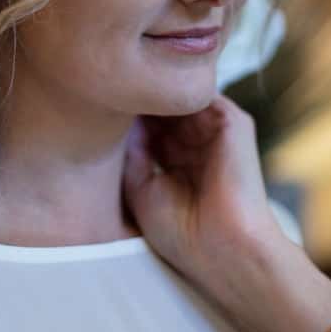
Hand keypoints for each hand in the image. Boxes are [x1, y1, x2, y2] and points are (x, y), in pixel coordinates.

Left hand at [123, 97, 280, 303]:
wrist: (222, 248)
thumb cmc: (182, 233)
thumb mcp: (141, 189)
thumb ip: (132, 152)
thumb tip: (120, 118)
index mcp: (176, 159)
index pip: (149, 123)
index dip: (125, 112)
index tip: (97, 102)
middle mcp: (196, 141)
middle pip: (163, 105)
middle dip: (139, 96)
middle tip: (108, 85)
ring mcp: (215, 130)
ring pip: (180, 97)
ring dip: (155, 89)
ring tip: (124, 83)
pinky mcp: (233, 122)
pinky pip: (201, 95)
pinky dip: (177, 90)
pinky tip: (149, 89)